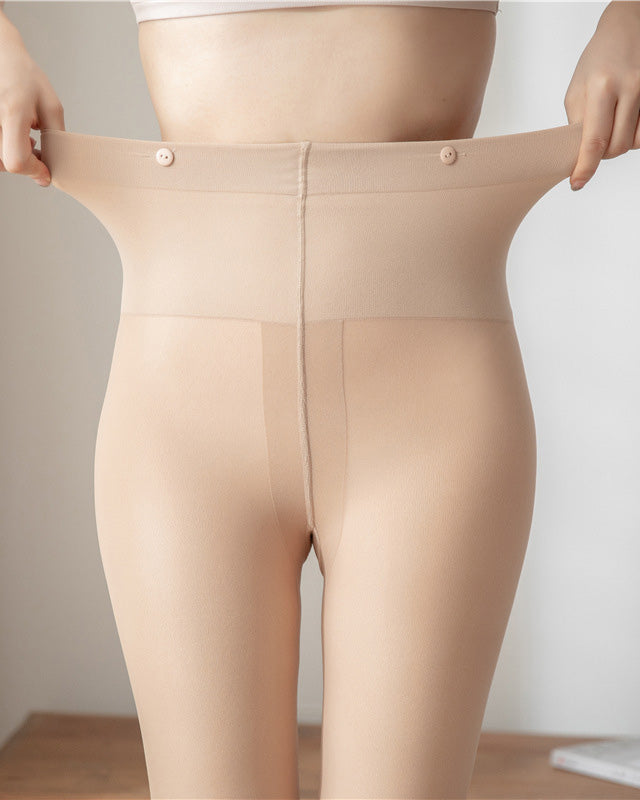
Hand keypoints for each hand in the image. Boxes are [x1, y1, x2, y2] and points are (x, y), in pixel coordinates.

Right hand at [0, 9, 64, 187]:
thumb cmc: (23, 76)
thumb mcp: (50, 106)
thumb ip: (55, 138)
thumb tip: (51, 170)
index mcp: (12, 112)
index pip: (17, 160)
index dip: (33, 171)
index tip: (45, 172)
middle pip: (7, 163)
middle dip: (27, 163)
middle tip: (36, 147)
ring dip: (14, 156)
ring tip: (23, 136)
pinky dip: (4, 149)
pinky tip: (11, 133)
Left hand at [564, 1, 639, 190]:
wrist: (628, 27)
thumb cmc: (599, 59)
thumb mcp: (578, 88)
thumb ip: (578, 123)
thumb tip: (578, 154)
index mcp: (602, 87)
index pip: (593, 140)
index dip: (585, 167)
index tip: (577, 183)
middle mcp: (630, 88)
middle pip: (616, 147)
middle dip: (604, 153)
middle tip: (597, 142)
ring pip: (635, 143)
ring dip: (621, 144)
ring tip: (614, 124)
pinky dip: (635, 134)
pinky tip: (628, 120)